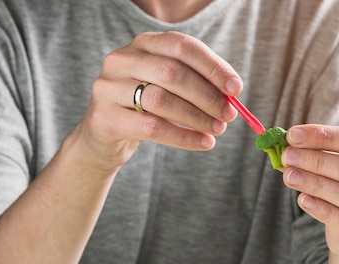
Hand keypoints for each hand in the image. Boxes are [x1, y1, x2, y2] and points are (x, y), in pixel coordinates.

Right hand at [74, 31, 241, 169]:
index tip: (236, 88)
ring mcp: (108, 88)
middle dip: (207, 95)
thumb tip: (232, 96)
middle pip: (172, 72)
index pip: (181, 46)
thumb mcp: (166, 89)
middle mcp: (121, 60)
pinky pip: (151, 127)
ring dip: (196, 117)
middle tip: (229, 115)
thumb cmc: (141, 110)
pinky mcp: (104, 119)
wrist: (102, 138)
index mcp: (142, 44)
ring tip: (217, 130)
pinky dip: (182, 137)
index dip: (212, 67)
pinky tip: (202, 143)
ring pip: (161, 100)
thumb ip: (195, 85)